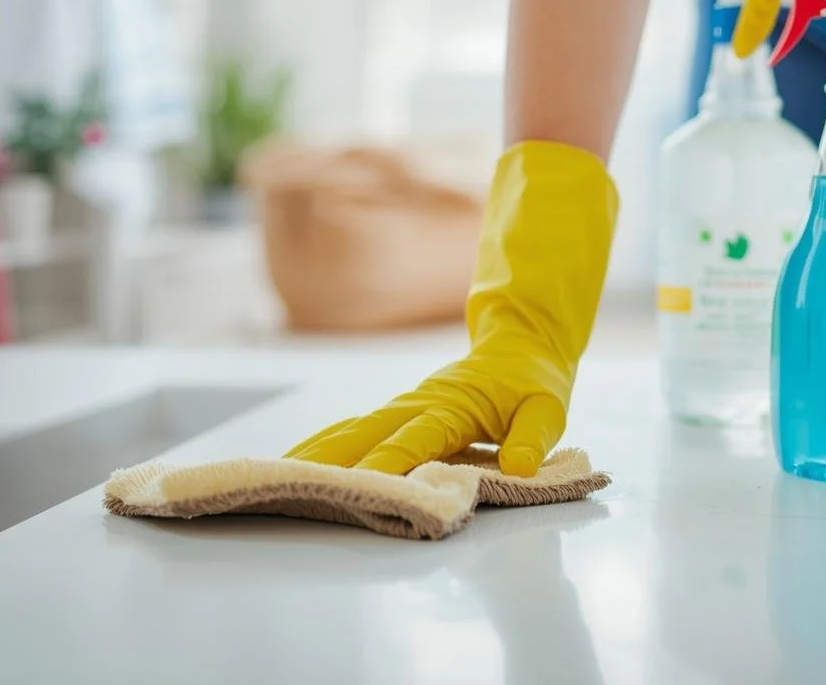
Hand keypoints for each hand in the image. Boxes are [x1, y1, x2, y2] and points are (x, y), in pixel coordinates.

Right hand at [286, 356, 568, 477]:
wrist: (520, 343)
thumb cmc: (532, 382)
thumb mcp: (547, 409)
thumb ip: (532, 438)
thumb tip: (519, 467)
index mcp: (453, 406)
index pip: (416, 437)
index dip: (391, 459)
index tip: (364, 481)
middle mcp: (419, 403)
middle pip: (367, 432)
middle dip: (333, 459)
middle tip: (296, 482)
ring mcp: (404, 405)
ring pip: (353, 429)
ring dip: (318, 452)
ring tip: (279, 475)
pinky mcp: (399, 412)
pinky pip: (356, 428)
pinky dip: (325, 444)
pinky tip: (298, 462)